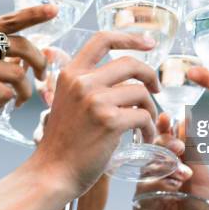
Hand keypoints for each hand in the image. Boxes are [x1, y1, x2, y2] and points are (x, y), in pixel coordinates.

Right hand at [0, 5, 56, 150]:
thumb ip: (3, 54)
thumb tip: (40, 51)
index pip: (9, 20)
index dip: (34, 14)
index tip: (55, 8)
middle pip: (22, 46)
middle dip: (39, 64)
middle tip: (42, 78)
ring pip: (17, 73)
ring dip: (21, 92)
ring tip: (11, 100)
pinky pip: (6, 93)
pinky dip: (4, 103)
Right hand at [32, 32, 159, 196]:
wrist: (52, 172)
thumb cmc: (63, 142)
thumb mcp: (66, 101)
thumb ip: (86, 84)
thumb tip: (119, 74)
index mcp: (71, 73)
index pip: (103, 39)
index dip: (130, 37)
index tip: (150, 42)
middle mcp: (82, 82)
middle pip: (130, 63)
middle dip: (150, 75)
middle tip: (156, 88)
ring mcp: (96, 101)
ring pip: (140, 92)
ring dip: (150, 108)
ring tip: (146, 123)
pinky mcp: (110, 122)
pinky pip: (143, 116)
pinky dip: (148, 128)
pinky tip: (144, 137)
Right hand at [134, 115, 208, 209]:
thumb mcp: (203, 174)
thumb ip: (191, 148)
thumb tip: (185, 118)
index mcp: (173, 169)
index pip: (164, 144)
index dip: (163, 130)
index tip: (166, 117)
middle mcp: (158, 179)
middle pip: (151, 152)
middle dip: (163, 144)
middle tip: (177, 144)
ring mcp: (148, 193)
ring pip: (146, 167)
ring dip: (166, 166)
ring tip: (185, 175)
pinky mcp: (141, 208)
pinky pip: (143, 187)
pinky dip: (159, 183)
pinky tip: (175, 188)